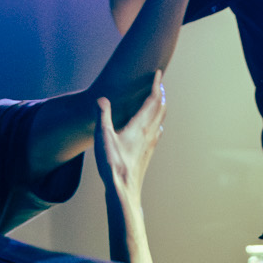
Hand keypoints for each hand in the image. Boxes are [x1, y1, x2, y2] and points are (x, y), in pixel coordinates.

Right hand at [94, 74, 166, 207]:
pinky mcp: (147, 153)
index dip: (156, 84)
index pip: (153, 99)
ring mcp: (150, 144)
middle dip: (160, 94)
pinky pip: (156, 131)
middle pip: (160, 108)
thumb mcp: (103, 137)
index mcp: (140, 125)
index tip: (158, 73)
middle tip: (158, 83)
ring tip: (156, 101)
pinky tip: (152, 128)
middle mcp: (149, 132)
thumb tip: (101, 98)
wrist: (124, 189)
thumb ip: (102, 115)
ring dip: (160, 107)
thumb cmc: (113, 164)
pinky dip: (156, 121)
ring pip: (159, 120)